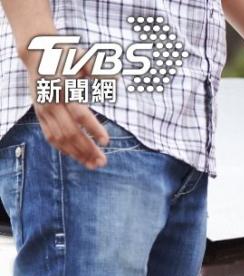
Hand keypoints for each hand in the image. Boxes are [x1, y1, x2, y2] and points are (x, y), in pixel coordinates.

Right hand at [27, 55, 108, 169]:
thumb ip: (98, 68)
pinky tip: (78, 157)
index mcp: (63, 87)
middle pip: (70, 131)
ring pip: (59, 137)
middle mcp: (50, 101)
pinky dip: (64, 149)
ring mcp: (43, 109)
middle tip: (103, 162)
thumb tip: (116, 79)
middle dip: (87, 148)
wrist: (37, 52)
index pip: (79, 113)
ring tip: (94, 164)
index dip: (93, 128)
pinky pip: (50, 136)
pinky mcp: (39, 114)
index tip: (107, 141)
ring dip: (77, 153)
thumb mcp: (83, 56)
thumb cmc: (67, 55)